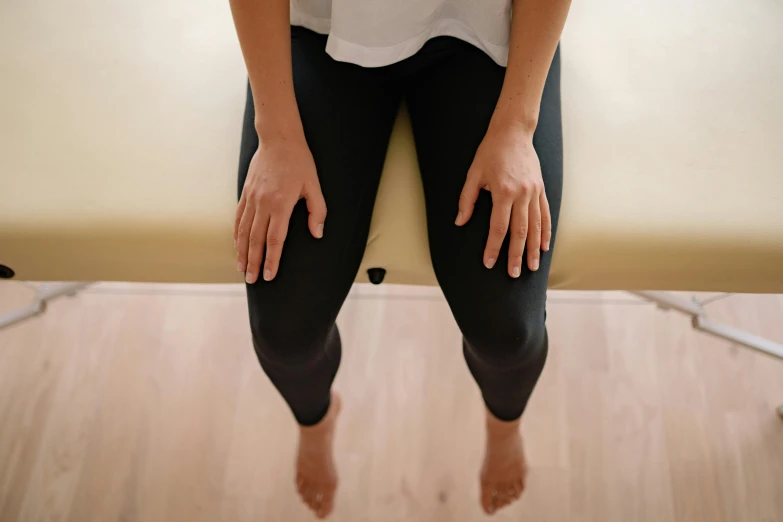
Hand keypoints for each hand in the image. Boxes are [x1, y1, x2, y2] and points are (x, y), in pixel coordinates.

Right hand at [235, 136, 325, 282]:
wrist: (278, 139)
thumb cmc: (300, 162)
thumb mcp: (314, 186)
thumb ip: (317, 211)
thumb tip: (317, 234)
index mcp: (280, 204)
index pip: (274, 240)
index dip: (271, 260)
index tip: (269, 275)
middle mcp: (263, 204)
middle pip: (256, 240)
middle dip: (254, 262)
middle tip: (252, 280)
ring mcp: (252, 198)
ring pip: (244, 231)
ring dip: (242, 252)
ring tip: (242, 269)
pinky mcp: (246, 193)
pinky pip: (238, 218)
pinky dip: (237, 234)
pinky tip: (237, 246)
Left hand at [455, 125, 550, 277]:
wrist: (513, 132)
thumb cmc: (490, 152)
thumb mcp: (473, 174)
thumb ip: (467, 200)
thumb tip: (460, 222)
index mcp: (504, 192)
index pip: (498, 228)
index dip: (494, 247)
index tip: (490, 263)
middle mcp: (522, 195)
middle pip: (520, 232)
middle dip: (516, 255)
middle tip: (514, 274)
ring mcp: (534, 192)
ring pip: (535, 226)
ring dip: (534, 249)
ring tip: (533, 267)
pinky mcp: (541, 189)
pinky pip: (545, 215)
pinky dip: (545, 232)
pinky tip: (545, 246)